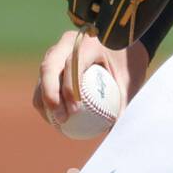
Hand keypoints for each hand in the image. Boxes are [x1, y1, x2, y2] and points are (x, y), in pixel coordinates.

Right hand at [33, 30, 148, 128]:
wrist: (123, 44)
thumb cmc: (127, 62)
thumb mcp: (129, 79)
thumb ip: (122, 102)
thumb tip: (114, 130)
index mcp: (89, 41)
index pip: (72, 62)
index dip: (70, 87)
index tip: (75, 111)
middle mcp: (69, 43)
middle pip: (49, 66)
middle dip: (50, 94)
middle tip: (62, 118)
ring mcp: (58, 50)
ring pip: (43, 75)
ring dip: (44, 100)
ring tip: (57, 123)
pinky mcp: (53, 61)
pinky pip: (43, 81)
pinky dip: (45, 100)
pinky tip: (55, 119)